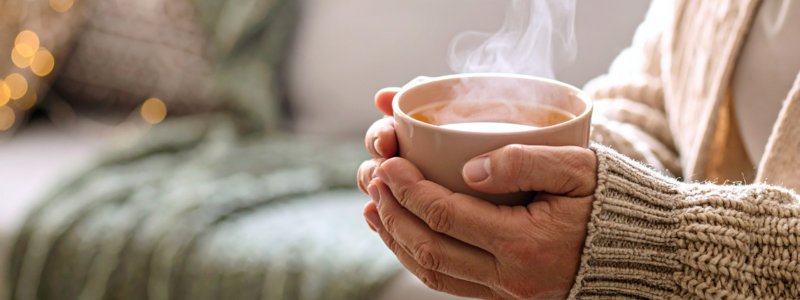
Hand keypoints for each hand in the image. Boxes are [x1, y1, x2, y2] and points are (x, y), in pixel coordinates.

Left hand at [357, 80, 597, 298]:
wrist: (644, 252)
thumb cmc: (612, 201)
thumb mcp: (580, 168)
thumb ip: (526, 161)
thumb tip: (470, 168)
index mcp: (525, 242)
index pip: (446, 215)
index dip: (409, 189)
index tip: (389, 162)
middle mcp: (510, 276)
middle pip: (429, 248)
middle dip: (393, 212)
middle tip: (374, 179)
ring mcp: (506, 292)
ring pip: (432, 272)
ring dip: (396, 238)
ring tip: (374, 207)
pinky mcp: (506, 295)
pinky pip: (449, 282)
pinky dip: (417, 257)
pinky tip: (404, 234)